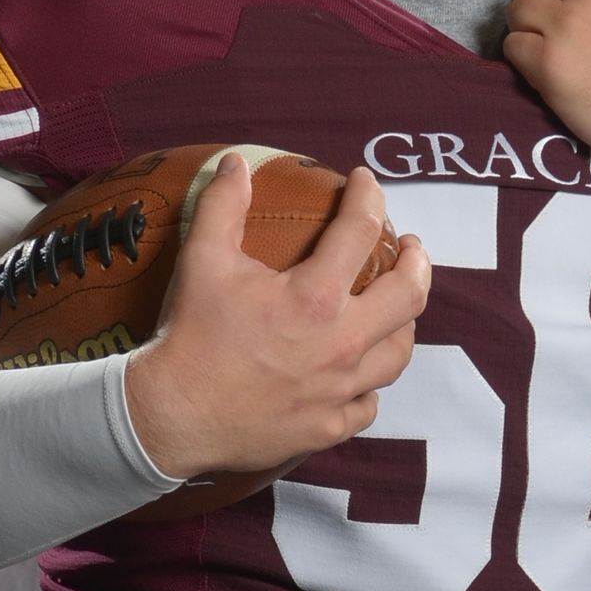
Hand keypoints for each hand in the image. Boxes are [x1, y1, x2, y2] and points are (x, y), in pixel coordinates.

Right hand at [122, 154, 430, 480]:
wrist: (173, 416)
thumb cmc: (189, 335)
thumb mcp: (202, 260)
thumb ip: (223, 206)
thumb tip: (237, 163)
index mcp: (316, 296)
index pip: (361, 230)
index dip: (369, 196)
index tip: (365, 182)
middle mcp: (341, 343)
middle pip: (410, 297)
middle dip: (417, 263)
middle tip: (409, 248)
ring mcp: (340, 390)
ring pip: (398, 354)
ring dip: (403, 324)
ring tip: (395, 308)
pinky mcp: (328, 427)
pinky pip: (368, 405)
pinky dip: (370, 385)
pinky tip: (360, 375)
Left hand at [500, 0, 590, 181]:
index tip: (581, 19)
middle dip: (547, 9)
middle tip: (561, 41)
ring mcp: (567, 22)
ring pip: (519, 10)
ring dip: (528, 31)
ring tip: (548, 57)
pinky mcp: (549, 61)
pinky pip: (513, 46)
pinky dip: (522, 61)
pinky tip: (544, 76)